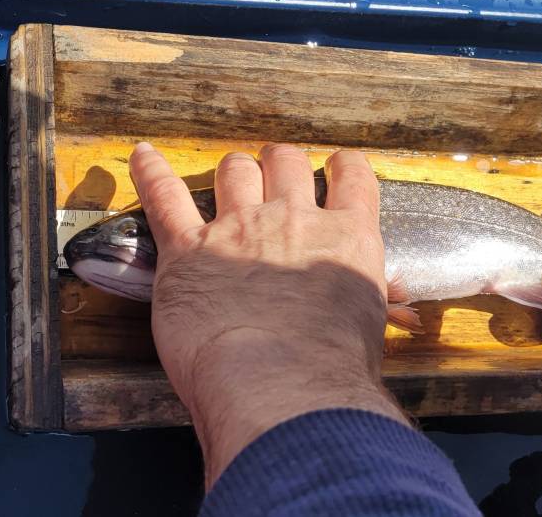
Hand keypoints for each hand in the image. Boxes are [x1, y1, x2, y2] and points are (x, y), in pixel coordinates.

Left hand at [128, 142, 408, 485]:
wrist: (282, 387)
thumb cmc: (335, 368)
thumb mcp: (371, 325)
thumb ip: (376, 296)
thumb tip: (398, 299)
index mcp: (347, 235)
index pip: (352, 174)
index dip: (343, 168)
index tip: (337, 171)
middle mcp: (293, 219)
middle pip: (287, 162)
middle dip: (283, 166)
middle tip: (278, 183)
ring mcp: (238, 229)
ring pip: (236, 170)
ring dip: (237, 172)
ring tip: (235, 180)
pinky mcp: (188, 251)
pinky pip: (165, 196)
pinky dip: (151, 172)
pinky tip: (142, 154)